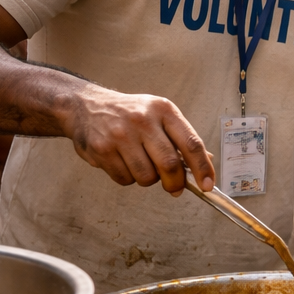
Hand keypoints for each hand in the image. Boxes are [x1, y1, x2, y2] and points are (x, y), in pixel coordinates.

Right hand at [59, 86, 214, 194]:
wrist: (85, 106)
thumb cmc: (130, 113)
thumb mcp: (159, 115)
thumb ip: (182, 138)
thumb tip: (206, 163)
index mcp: (164, 110)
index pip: (191, 143)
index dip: (202, 168)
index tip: (207, 185)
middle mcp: (143, 120)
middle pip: (169, 165)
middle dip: (175, 183)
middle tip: (175, 188)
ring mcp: (121, 135)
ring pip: (146, 176)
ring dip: (149, 180)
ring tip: (142, 165)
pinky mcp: (102, 149)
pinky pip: (125, 179)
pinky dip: (129, 178)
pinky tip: (123, 163)